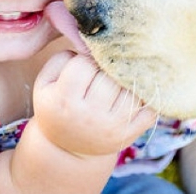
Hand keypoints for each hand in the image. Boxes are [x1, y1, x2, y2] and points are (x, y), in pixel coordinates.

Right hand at [33, 51, 156, 156]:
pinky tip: (136, 90)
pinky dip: (147, 96)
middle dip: (106, 69)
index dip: (85, 59)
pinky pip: (149, 108)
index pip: (83, 65)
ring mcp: (112, 128)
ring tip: (117, 80)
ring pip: (131, 90)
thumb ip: (62, 58)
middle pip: (109, 77)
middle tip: (102, 72)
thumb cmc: (56, 105)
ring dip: (126, 80)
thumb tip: (91, 48)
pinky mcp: (129, 135)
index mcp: (63, 101)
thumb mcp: (45, 83)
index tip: (84, 65)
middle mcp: (88, 117)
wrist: (67, 148)